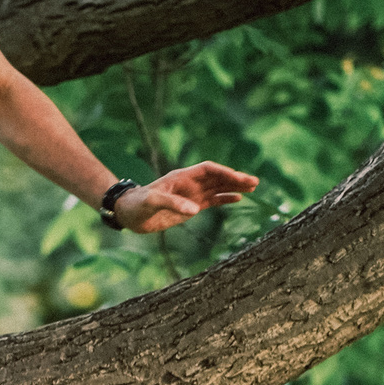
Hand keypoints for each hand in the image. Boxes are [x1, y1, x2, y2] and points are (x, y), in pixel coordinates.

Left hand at [113, 162, 258, 233]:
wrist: (128, 214)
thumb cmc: (137, 205)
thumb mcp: (152, 202)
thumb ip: (172, 203)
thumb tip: (195, 209)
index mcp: (181, 177)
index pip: (208, 170)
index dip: (224, 173)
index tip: (238, 178)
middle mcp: (189, 184)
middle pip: (217, 177)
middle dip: (235, 178)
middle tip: (255, 182)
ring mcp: (191, 195)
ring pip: (218, 188)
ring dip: (234, 187)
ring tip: (253, 188)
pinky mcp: (191, 207)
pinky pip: (212, 200)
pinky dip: (225, 199)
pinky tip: (238, 199)